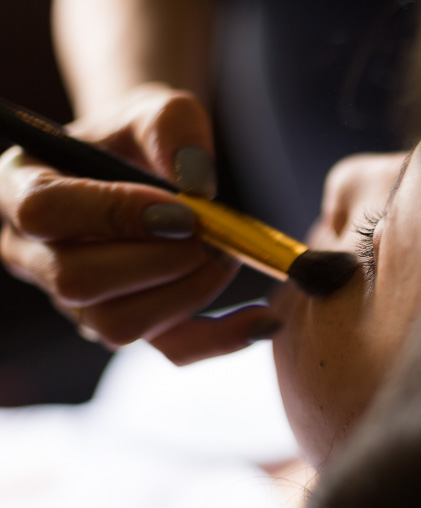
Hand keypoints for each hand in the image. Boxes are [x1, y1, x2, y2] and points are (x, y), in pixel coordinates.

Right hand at [0, 84, 279, 363]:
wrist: (147, 168)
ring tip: (226, 255)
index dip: (115, 215)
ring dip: (189, 293)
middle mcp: (34, 253)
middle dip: (163, 262)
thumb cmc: (142, 137)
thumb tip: (199, 187)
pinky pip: (167, 350)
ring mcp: (74, 300)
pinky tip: (263, 319)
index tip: (184, 212)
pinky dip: (219, 339)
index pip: (46, 212)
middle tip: (214, 236)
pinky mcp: (124, 323)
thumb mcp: (156, 111)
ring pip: (120, 325)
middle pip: (79, 282)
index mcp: (21, 186)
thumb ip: (173, 128)